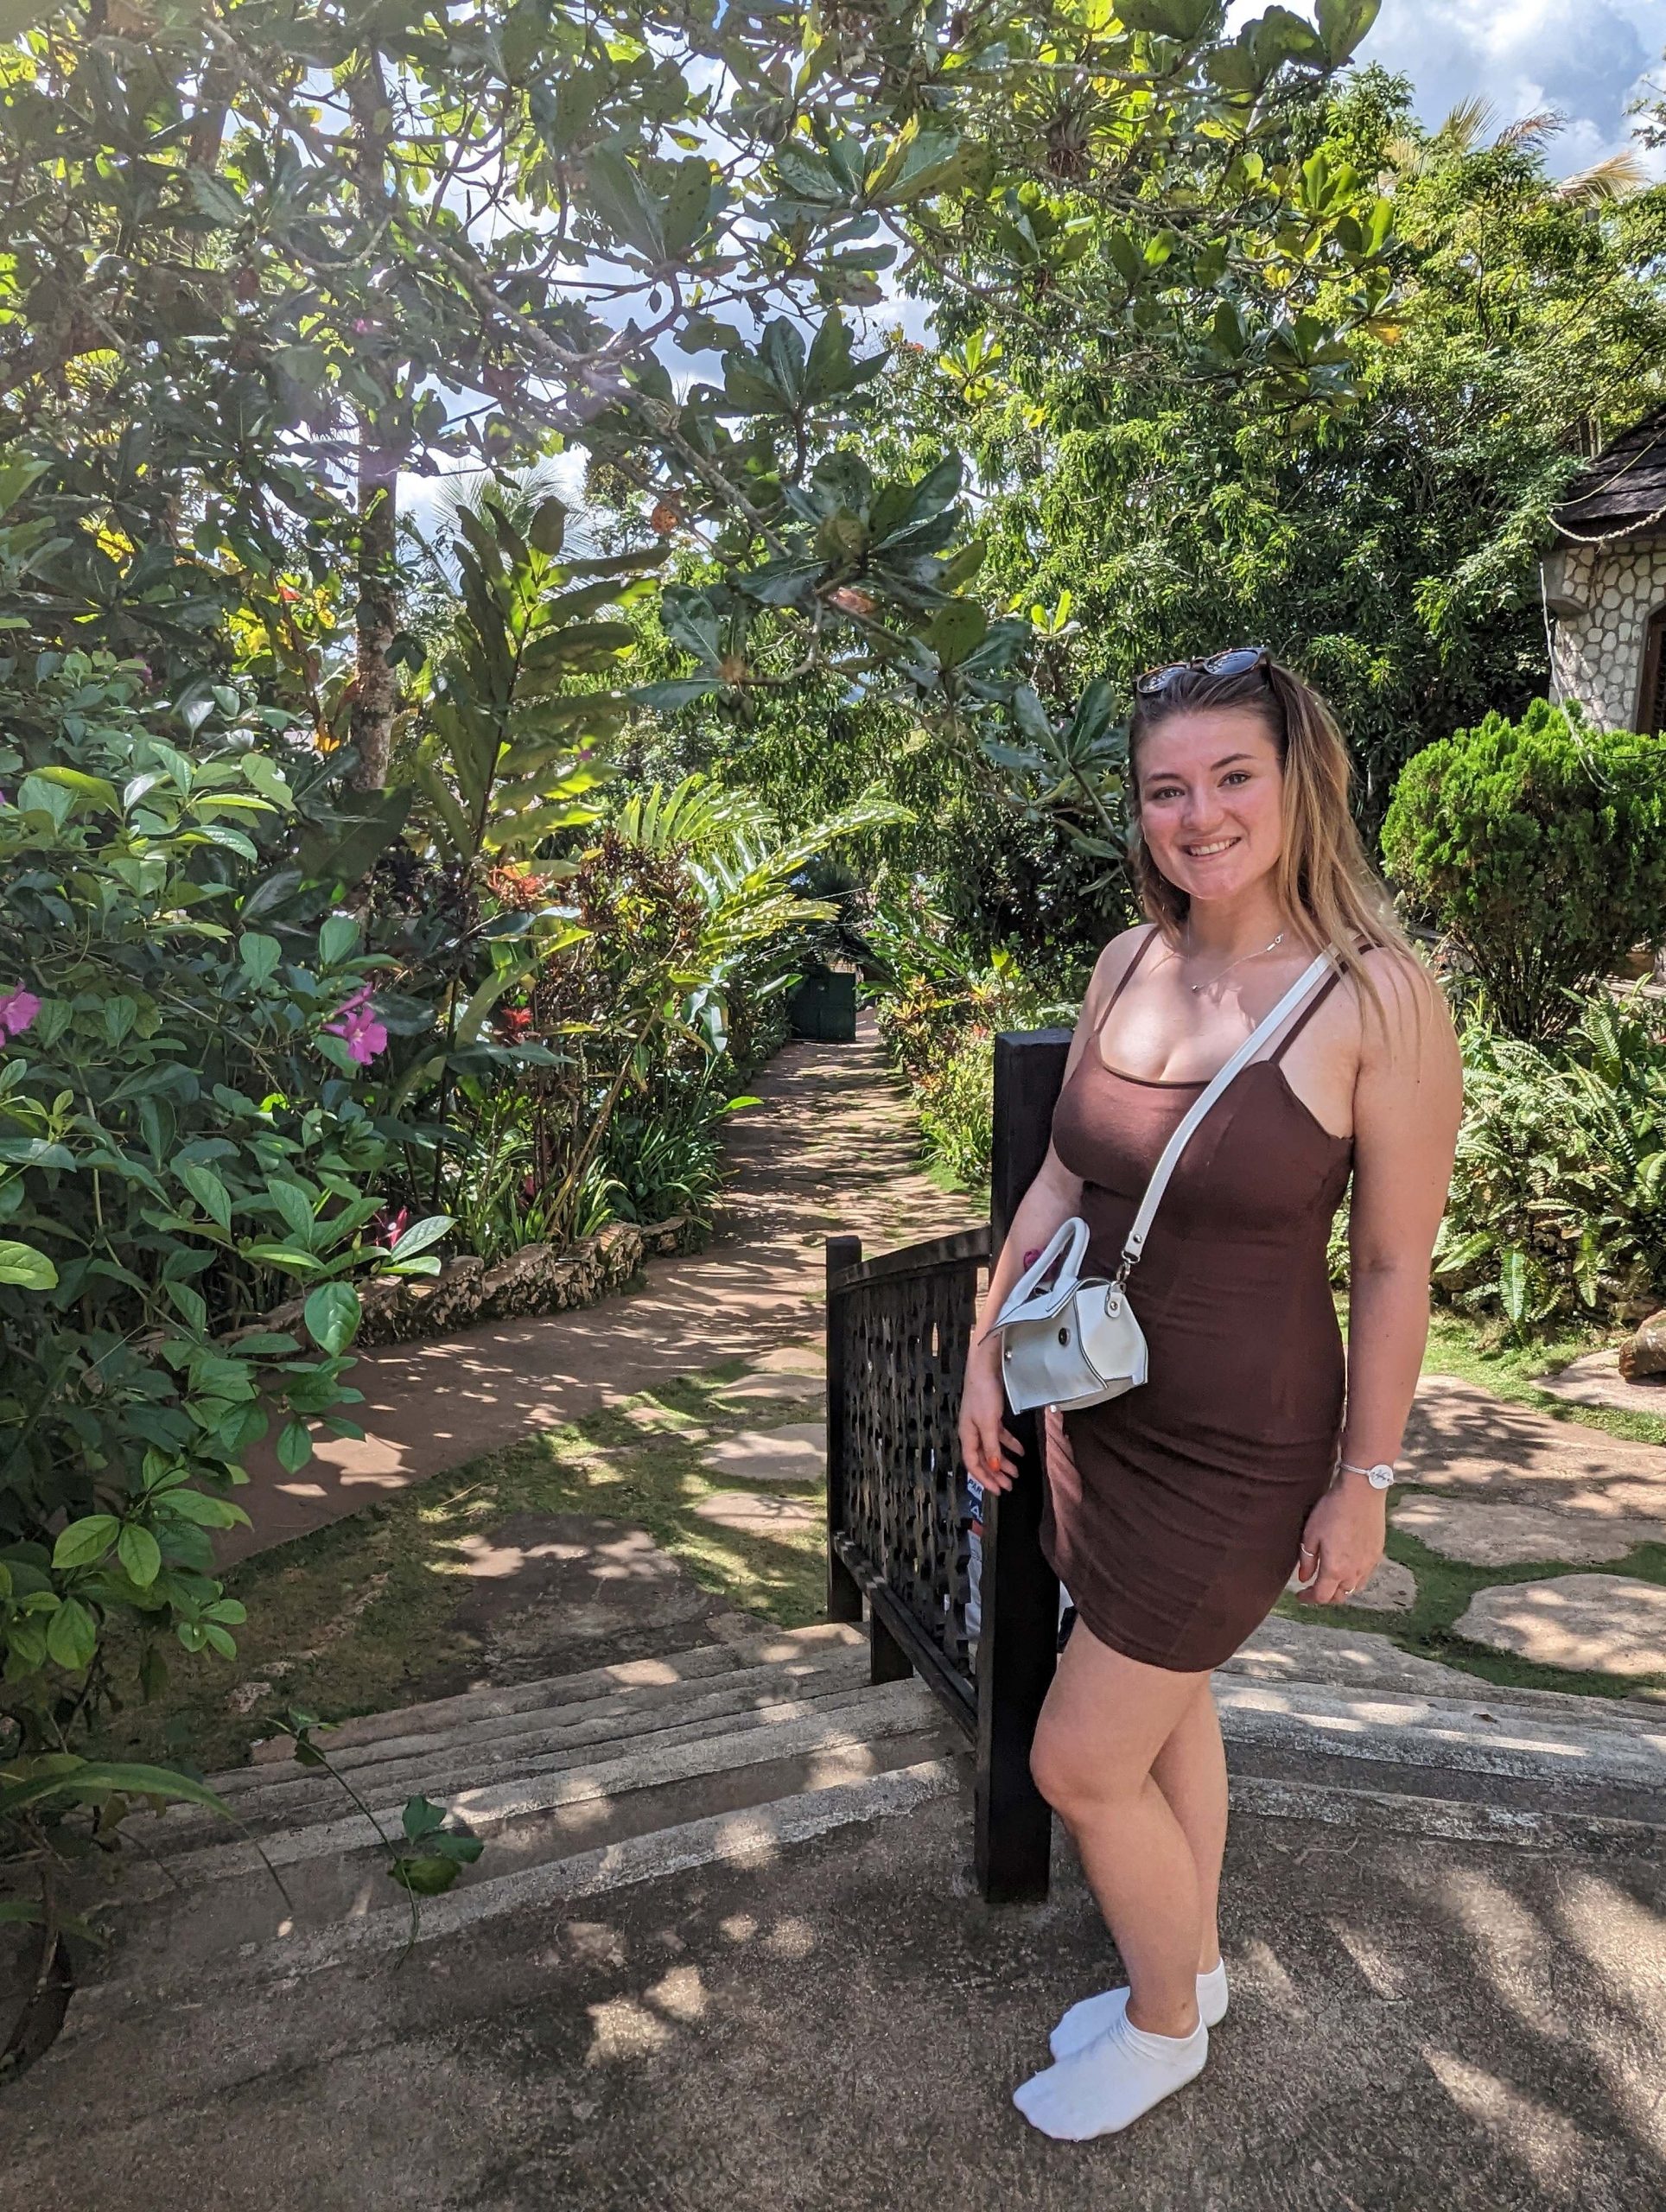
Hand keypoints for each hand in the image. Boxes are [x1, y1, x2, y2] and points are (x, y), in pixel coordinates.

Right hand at [958, 1356, 1022, 1494]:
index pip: (973, 1464)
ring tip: (1017, 1472)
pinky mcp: (991, 1415)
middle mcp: (972, 1432)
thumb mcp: (988, 1423)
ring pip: (992, 1449)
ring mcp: (982, 1424)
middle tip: (1009, 1487)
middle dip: (995, 1474)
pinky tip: (1020, 1451)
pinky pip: (1000, 1436)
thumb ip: (991, 1446)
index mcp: (967, 1435)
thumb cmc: (983, 1394)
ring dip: (1004, 1462)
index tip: (998, 1491)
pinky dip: (1009, 1444)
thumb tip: (994, 1467)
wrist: (985, 1367)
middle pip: (983, 1459)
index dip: (984, 1479)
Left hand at [1293, 1475, 1385, 1606]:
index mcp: (1335, 1570)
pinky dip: (1354, 1577)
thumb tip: (1304, 1578)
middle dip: (1325, 1596)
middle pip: (1340, 1597)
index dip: (1308, 1598)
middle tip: (1314, 1588)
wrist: (1361, 1494)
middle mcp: (1354, 1572)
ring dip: (1341, 1588)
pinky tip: (1347, 1566)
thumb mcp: (1311, 1535)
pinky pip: (1365, 1575)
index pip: (1322, 1597)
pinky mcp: (1377, 1555)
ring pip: (1354, 1588)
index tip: (1300, 1594)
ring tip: (1330, 1578)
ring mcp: (1369, 1565)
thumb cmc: (1332, 1511)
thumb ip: (1307, 1560)